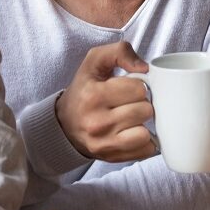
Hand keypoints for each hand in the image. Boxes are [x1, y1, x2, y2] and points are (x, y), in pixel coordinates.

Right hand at [56, 41, 156, 160]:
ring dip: (142, 124)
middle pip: (145, 110)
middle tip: (129, 103)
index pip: (138, 89)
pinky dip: (144, 141)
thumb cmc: (84, 90)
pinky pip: (145, 150)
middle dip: (142, 104)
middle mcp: (97, 122)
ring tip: (131, 118)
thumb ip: (120, 52)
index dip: (138, 85)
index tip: (128, 88)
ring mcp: (104, 143)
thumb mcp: (95, 61)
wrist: (64, 124)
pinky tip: (132, 132)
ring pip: (145, 133)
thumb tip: (145, 68)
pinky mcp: (112, 157)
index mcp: (93, 95)